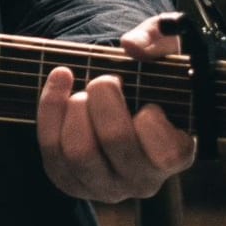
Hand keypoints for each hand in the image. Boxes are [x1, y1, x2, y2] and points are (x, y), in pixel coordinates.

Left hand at [36, 14, 193, 202]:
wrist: (123, 99)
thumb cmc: (151, 77)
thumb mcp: (165, 49)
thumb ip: (158, 38)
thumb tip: (131, 46)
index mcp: (176, 155)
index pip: (167, 153)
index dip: (151, 121)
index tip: (147, 102)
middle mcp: (143, 180)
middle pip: (115, 141)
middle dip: (103, 97)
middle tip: (106, 81)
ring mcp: (106, 186)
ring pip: (78, 152)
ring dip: (76, 107)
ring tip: (84, 92)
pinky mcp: (71, 182)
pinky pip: (51, 148)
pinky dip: (50, 107)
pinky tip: (61, 81)